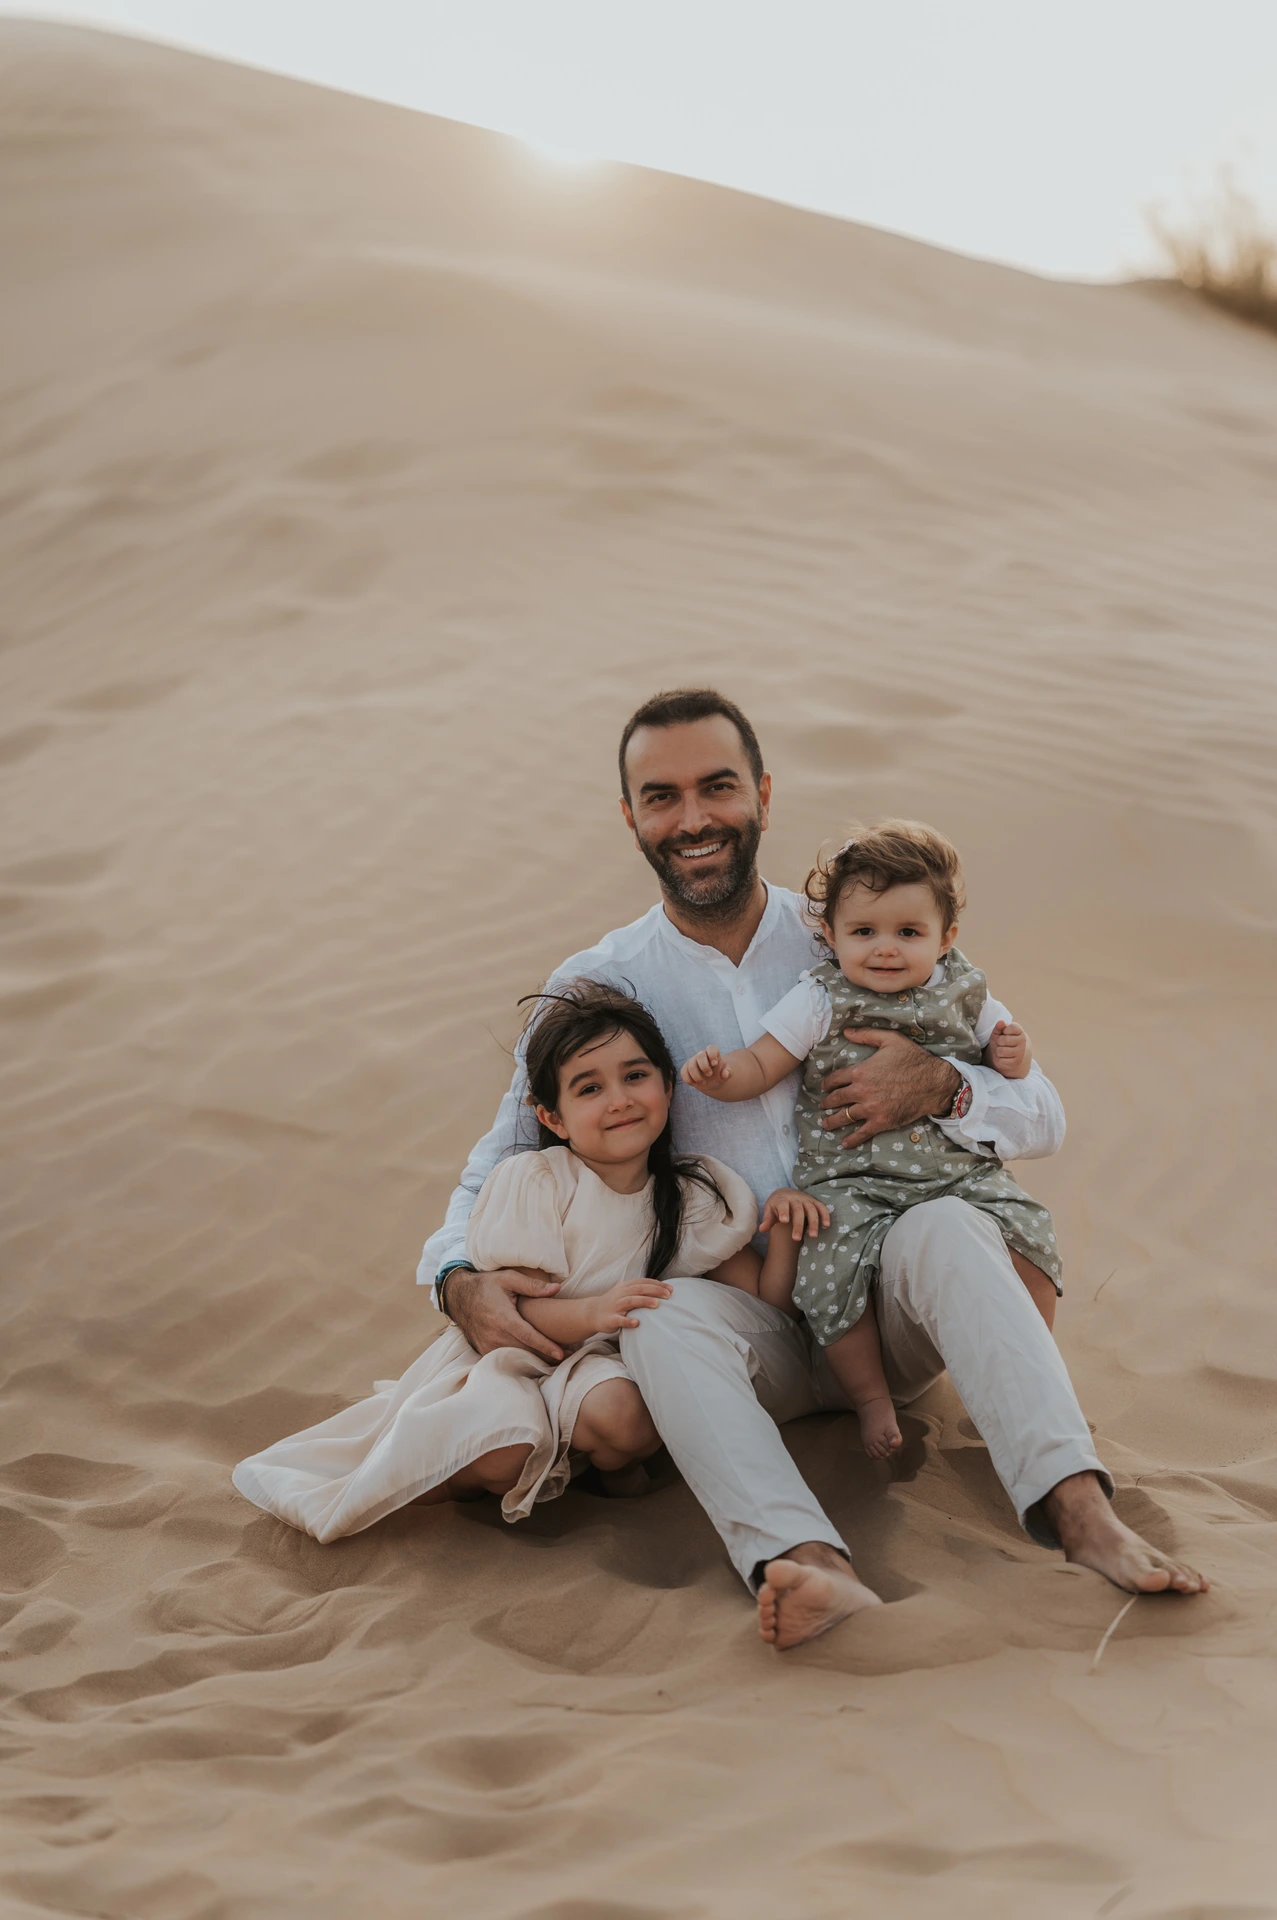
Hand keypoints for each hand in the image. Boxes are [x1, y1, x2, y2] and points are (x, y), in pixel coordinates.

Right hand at [446, 1267, 564, 1362]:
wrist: (458, 1296)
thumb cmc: (486, 1285)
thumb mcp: (508, 1279)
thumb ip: (532, 1285)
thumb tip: (557, 1288)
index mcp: (503, 1318)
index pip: (528, 1336)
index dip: (546, 1346)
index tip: (561, 1354)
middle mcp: (494, 1335)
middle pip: (525, 1351)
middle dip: (545, 1356)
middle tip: (567, 1356)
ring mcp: (487, 1345)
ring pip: (515, 1358)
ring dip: (533, 1360)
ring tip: (553, 1360)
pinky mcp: (483, 1350)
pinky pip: (504, 1358)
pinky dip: (518, 1360)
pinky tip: (533, 1358)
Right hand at [592, 1278, 672, 1334]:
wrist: (593, 1313)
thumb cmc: (614, 1302)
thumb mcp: (626, 1292)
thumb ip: (640, 1290)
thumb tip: (662, 1290)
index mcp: (626, 1286)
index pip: (643, 1282)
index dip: (657, 1284)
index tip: (671, 1289)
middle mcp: (621, 1294)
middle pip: (639, 1289)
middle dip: (654, 1290)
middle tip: (668, 1295)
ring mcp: (615, 1306)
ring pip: (630, 1301)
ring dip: (644, 1301)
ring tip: (656, 1304)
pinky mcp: (610, 1318)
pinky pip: (619, 1319)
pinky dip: (628, 1321)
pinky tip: (637, 1323)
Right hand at [681, 1046, 730, 1089]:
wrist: (712, 1081)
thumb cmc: (719, 1074)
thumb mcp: (726, 1074)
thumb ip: (728, 1073)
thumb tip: (725, 1074)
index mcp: (713, 1053)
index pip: (711, 1048)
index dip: (712, 1055)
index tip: (715, 1064)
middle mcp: (702, 1055)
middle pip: (700, 1055)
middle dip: (704, 1066)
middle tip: (710, 1075)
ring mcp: (693, 1061)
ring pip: (691, 1065)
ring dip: (697, 1076)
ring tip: (704, 1083)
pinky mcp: (686, 1068)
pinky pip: (683, 1073)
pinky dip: (689, 1080)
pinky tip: (696, 1084)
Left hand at [759, 1188, 830, 1240]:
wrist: (785, 1192)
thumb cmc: (776, 1205)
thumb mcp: (770, 1210)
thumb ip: (768, 1220)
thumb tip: (762, 1229)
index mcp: (782, 1199)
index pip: (783, 1205)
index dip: (784, 1212)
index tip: (784, 1221)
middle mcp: (796, 1198)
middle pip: (798, 1210)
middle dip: (798, 1224)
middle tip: (796, 1238)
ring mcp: (806, 1200)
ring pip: (811, 1210)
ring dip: (813, 1222)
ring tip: (813, 1236)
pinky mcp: (814, 1202)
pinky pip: (821, 1207)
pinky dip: (825, 1215)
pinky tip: (826, 1225)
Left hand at [820, 1029, 960, 1149]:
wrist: (933, 1082)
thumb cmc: (913, 1059)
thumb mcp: (890, 1040)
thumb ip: (867, 1034)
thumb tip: (846, 1031)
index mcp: (861, 1071)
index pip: (836, 1079)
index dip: (827, 1083)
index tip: (824, 1087)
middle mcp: (862, 1091)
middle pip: (837, 1099)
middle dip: (827, 1102)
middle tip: (822, 1105)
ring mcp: (871, 1108)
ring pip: (844, 1117)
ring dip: (832, 1121)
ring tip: (826, 1124)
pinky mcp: (881, 1121)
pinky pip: (862, 1133)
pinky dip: (852, 1139)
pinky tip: (844, 1143)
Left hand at [986, 1020, 1031, 1078]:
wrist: (1010, 1055)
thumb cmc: (1003, 1040)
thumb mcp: (999, 1033)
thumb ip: (999, 1027)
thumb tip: (1001, 1022)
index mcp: (1020, 1032)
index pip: (1010, 1028)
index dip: (1003, 1031)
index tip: (1005, 1033)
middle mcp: (1023, 1042)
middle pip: (1003, 1040)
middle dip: (999, 1041)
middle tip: (1001, 1043)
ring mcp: (1020, 1053)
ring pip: (1001, 1051)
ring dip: (998, 1051)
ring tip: (1002, 1050)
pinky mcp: (1016, 1063)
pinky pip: (1001, 1061)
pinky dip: (999, 1059)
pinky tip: (1004, 1058)